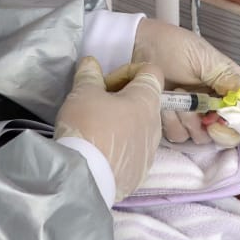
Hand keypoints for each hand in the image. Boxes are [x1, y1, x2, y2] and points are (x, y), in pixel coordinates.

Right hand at [55, 57, 163, 200]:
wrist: (85, 177)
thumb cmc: (87, 126)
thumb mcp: (82, 93)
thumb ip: (89, 75)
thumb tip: (91, 63)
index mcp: (147, 100)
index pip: (151, 72)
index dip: (127, 71)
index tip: (106, 83)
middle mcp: (156, 124)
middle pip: (145, 101)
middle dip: (122, 98)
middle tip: (97, 104)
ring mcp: (151, 150)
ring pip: (140, 127)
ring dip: (123, 122)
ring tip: (97, 129)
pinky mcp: (142, 171)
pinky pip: (135, 150)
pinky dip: (122, 145)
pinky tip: (102, 150)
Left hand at [106, 20, 239, 140]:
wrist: (131, 51)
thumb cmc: (169, 46)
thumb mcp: (203, 58)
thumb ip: (228, 80)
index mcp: (229, 81)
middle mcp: (216, 101)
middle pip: (232, 130)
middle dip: (217, 123)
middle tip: (202, 109)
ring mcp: (194, 114)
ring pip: (203, 137)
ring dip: (187, 119)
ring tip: (173, 97)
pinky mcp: (173, 122)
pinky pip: (180, 137)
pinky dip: (170, 122)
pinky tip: (162, 105)